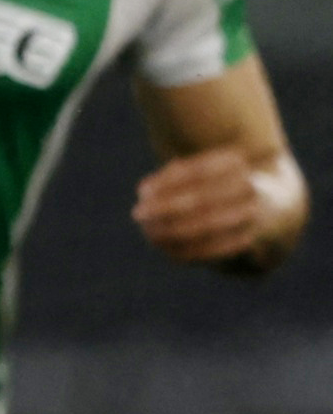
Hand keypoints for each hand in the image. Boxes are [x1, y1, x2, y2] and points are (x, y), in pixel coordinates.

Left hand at [137, 147, 279, 266]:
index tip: (142, 190)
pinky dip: (188, 249)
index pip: (197, 170)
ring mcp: (253, 213)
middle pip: (199, 199)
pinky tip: (166, 248)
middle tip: (137, 213)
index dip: (166, 182)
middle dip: (163, 208)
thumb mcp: (207, 174)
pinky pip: (216, 248)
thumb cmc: (224, 188)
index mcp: (238, 164)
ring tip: (149, 232)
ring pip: (206, 225)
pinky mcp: (253, 238)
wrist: (276, 213)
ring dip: (171, 231)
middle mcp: (250, 187)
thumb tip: (145, 190)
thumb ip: (176, 178)